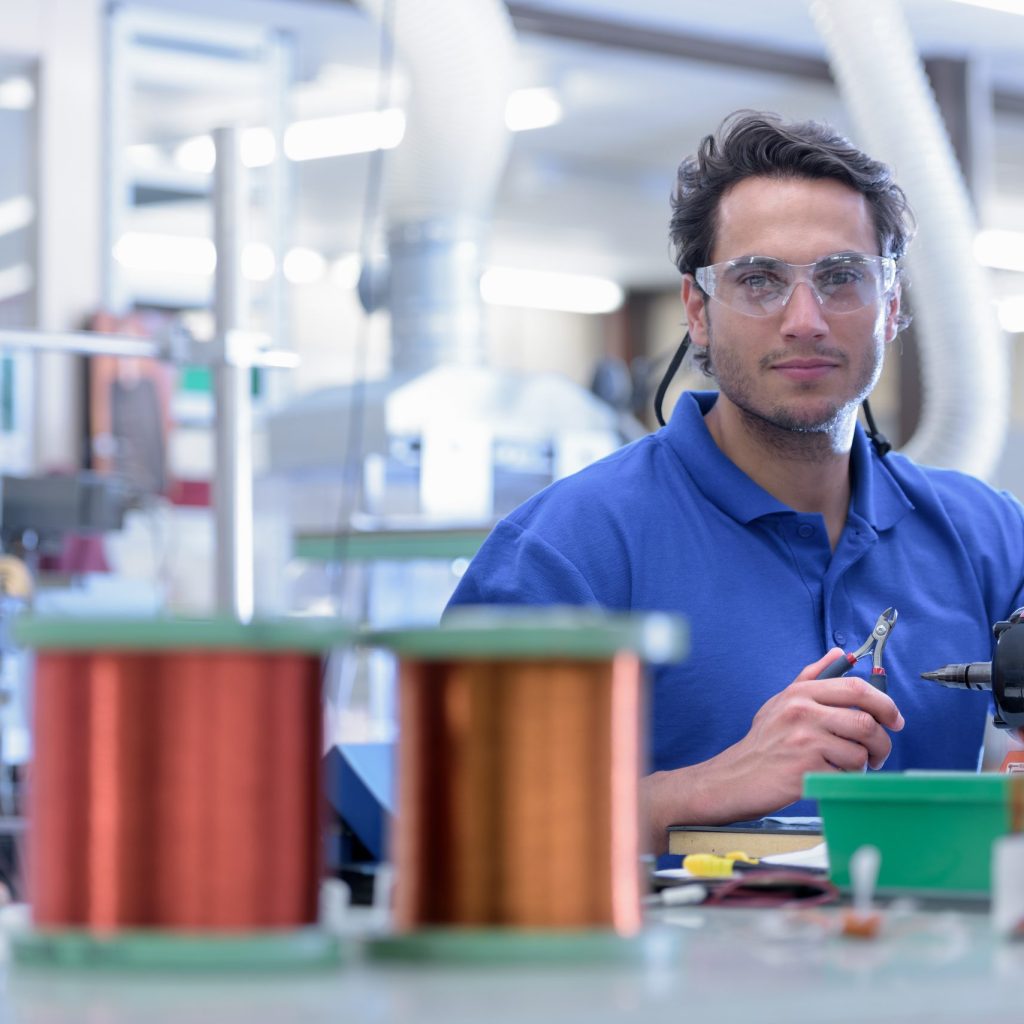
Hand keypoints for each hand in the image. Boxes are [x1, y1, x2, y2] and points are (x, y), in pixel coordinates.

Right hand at [642, 648, 905, 848]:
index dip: (885, 704)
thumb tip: (838, 653)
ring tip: (847, 767)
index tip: (895, 720)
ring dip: (862, 765)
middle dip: (882, 743)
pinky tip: (832, 778)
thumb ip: (811, 677)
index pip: (856, 688)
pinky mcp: (806, 770)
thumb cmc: (762, 742)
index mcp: (800, 694)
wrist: (735, 777)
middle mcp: (802, 713)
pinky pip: (847, 776)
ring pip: (860, 752)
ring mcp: (804, 742)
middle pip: (866, 722)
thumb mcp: (781, 702)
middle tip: (878, 753)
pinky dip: (847, 781)